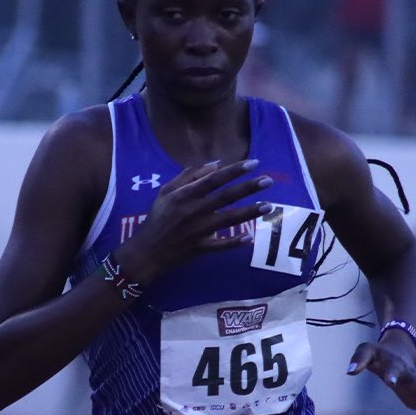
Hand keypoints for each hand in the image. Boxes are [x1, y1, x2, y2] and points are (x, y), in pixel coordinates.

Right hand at [115, 159, 272, 283]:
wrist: (147, 251)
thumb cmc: (158, 217)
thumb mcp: (166, 191)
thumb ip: (189, 175)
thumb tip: (217, 163)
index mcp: (185, 195)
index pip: (213, 180)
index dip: (234, 171)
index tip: (253, 163)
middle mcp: (194, 211)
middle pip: (226, 197)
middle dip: (248, 188)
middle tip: (268, 180)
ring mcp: (198, 231)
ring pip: (228, 220)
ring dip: (249, 213)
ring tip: (268, 206)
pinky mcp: (201, 248)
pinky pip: (221, 246)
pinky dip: (235, 243)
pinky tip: (250, 238)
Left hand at [346, 341, 415, 409]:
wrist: (398, 351)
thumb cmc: (378, 353)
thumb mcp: (366, 351)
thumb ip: (358, 360)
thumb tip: (349, 372)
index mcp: (393, 365)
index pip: (391, 370)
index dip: (391, 376)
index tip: (390, 382)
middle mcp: (407, 373)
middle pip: (415, 380)